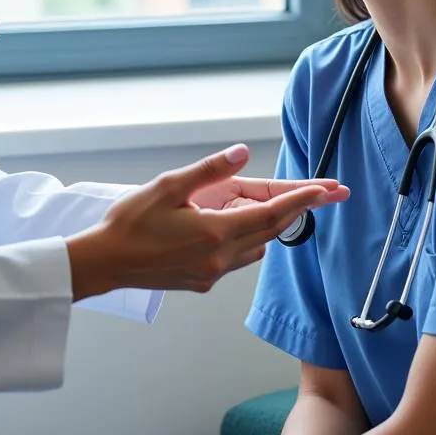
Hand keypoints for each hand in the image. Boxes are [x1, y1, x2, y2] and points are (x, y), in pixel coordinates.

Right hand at [65, 144, 347, 299]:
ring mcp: (212, 273)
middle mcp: (220, 257)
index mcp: (215, 231)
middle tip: (331, 193)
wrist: (105, 262)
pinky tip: (239, 225)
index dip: (302, 199)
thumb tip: (241, 153)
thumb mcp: (169, 185)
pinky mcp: (202, 281)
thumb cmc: (130, 222)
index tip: (328, 189)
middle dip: (302, 209)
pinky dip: (248, 238)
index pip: (271, 212)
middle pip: (273, 229)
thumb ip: (209, 170)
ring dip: (272, 224)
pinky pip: (237, 258)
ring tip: (284, 203)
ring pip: (257, 245)